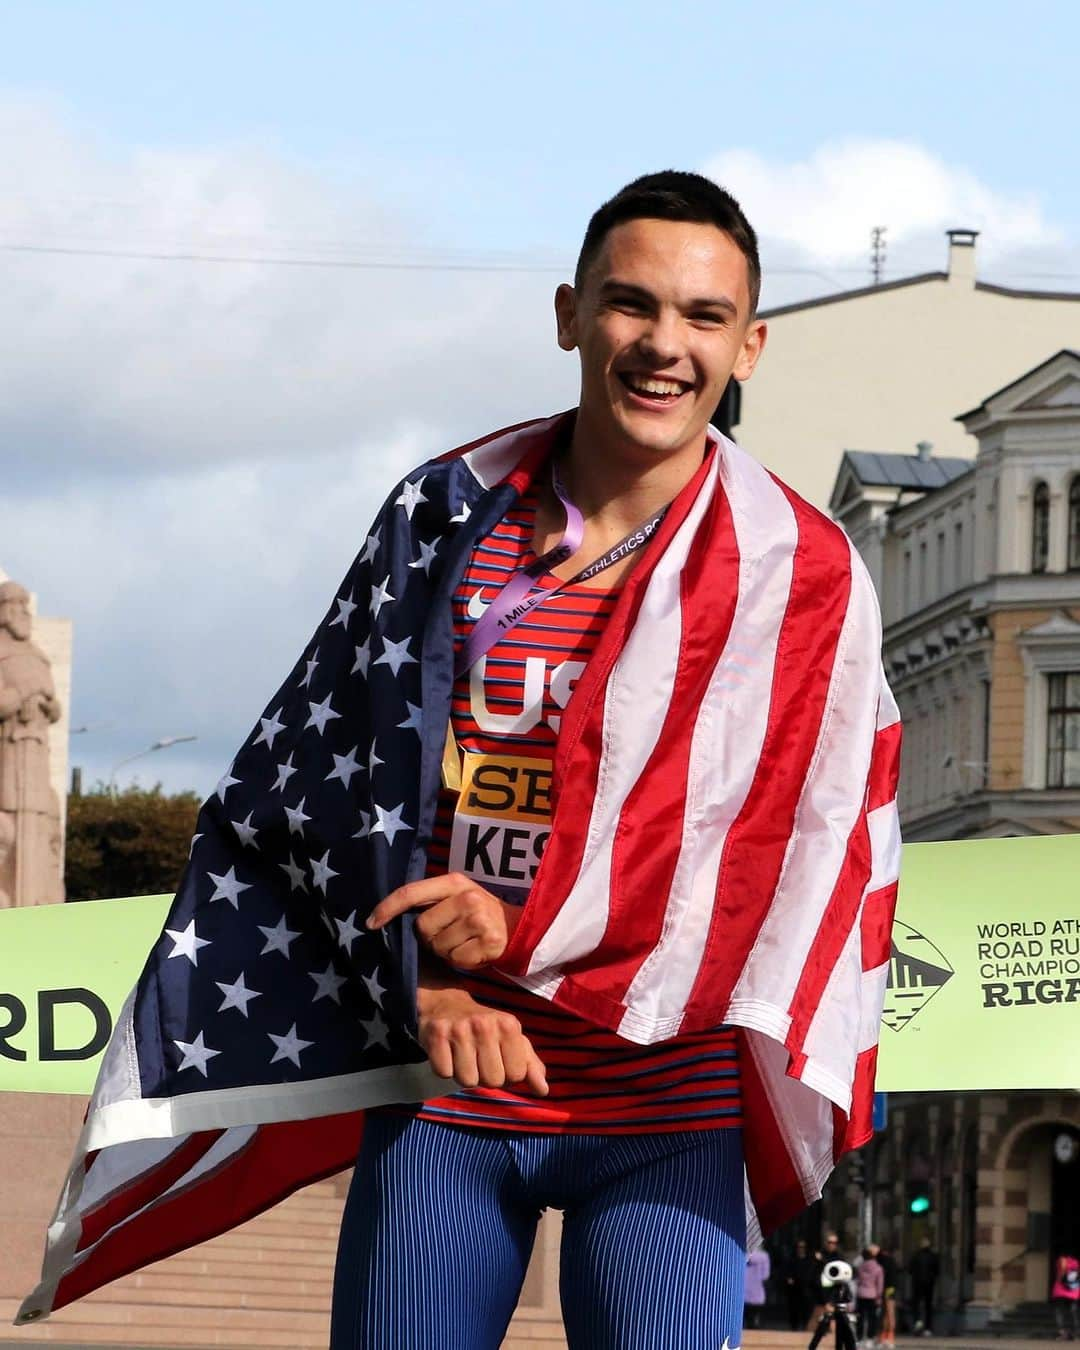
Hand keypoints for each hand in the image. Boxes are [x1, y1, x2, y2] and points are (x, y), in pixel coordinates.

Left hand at [368, 873, 518, 969]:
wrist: (516, 926)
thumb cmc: (476, 912)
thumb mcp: (456, 896)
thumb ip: (429, 902)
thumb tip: (386, 918)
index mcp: (454, 882)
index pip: (411, 892)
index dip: (387, 908)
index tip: (371, 923)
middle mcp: (466, 898)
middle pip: (422, 927)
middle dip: (429, 936)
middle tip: (448, 932)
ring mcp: (479, 920)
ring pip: (438, 947)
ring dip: (445, 950)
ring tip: (462, 941)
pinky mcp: (488, 942)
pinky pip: (456, 960)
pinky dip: (461, 961)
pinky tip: (472, 950)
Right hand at [417, 980, 547, 1096]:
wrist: (446, 1004)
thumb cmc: (485, 1027)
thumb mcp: (512, 1040)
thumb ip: (530, 1065)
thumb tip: (543, 1090)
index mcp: (508, 1025)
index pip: (516, 1075)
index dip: (507, 1075)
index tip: (498, 1060)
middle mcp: (485, 1025)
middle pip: (493, 1081)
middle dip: (485, 1077)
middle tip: (478, 1059)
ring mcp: (459, 1029)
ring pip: (467, 1081)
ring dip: (464, 1074)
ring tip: (463, 1056)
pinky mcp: (436, 1034)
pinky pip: (443, 1073)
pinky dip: (445, 1069)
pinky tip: (447, 1053)